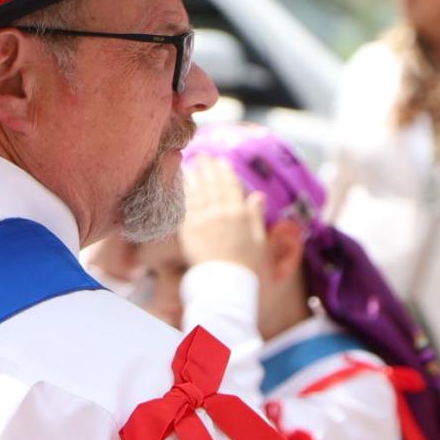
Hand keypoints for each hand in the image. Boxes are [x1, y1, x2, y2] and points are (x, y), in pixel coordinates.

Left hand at [179, 156, 266, 273]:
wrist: (225, 284)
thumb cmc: (246, 266)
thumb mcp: (258, 240)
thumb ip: (255, 215)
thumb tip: (258, 195)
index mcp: (239, 214)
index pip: (231, 186)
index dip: (225, 171)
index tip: (220, 161)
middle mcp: (221, 212)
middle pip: (212, 184)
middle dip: (208, 167)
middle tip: (203, 155)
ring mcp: (203, 220)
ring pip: (197, 191)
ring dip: (193, 175)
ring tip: (189, 164)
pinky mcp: (188, 229)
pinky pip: (184, 205)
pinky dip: (183, 192)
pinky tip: (180, 184)